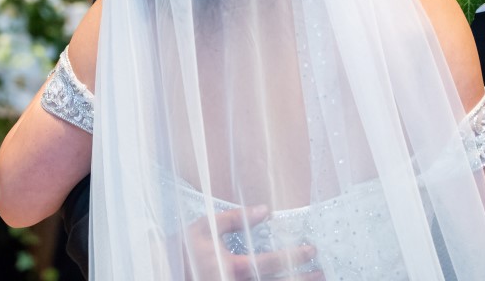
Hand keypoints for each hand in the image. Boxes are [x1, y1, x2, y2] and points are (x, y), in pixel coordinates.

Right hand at [184, 206, 322, 279]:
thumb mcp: (203, 228)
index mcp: (230, 269)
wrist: (162, 270)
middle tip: (323, 273)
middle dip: (302, 280)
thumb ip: (234, 218)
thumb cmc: (181, 251)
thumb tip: (264, 210)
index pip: (270, 263)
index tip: (311, 250)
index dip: (294, 256)